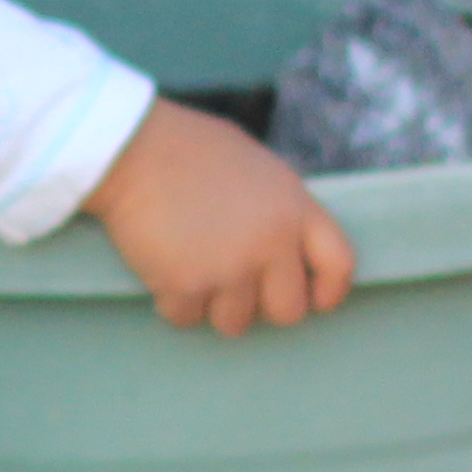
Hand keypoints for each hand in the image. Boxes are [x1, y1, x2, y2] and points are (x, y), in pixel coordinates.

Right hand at [81, 97, 358, 334]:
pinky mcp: (187, 285)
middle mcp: (271, 244)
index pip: (339, 266)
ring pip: (235, 323)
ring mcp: (230, 268)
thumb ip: (282, 211)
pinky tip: (163, 268)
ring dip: (214, 305)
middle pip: (288, 311)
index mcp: (295, 209)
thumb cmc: (190, 149)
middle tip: (235, 285)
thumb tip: (287, 251)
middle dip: (262, 305)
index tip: (313, 299)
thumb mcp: (260, 169)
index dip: (328, 292)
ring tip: (193, 267)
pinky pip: (187, 318)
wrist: (132, 148)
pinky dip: (174, 302)